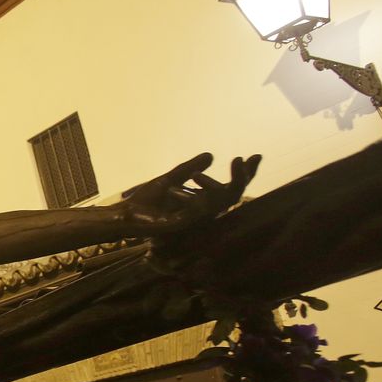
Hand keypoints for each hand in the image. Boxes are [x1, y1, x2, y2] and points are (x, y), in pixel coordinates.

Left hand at [120, 153, 258, 234]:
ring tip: (198, 174)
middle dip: (240, 178)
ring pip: (218, 204)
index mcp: (203, 201)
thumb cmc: (146, 202)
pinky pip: (197, 213)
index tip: (255, 155)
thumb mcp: (170, 179)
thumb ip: (189, 168)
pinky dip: (196, 199)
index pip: (230, 188)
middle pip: (232, 196)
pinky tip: (189, 185)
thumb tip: (211, 155)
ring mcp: (194, 220)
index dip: (245, 174)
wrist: (125, 215)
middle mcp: (203, 211)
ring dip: (213, 186)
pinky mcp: (181, 226)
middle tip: (241, 159)